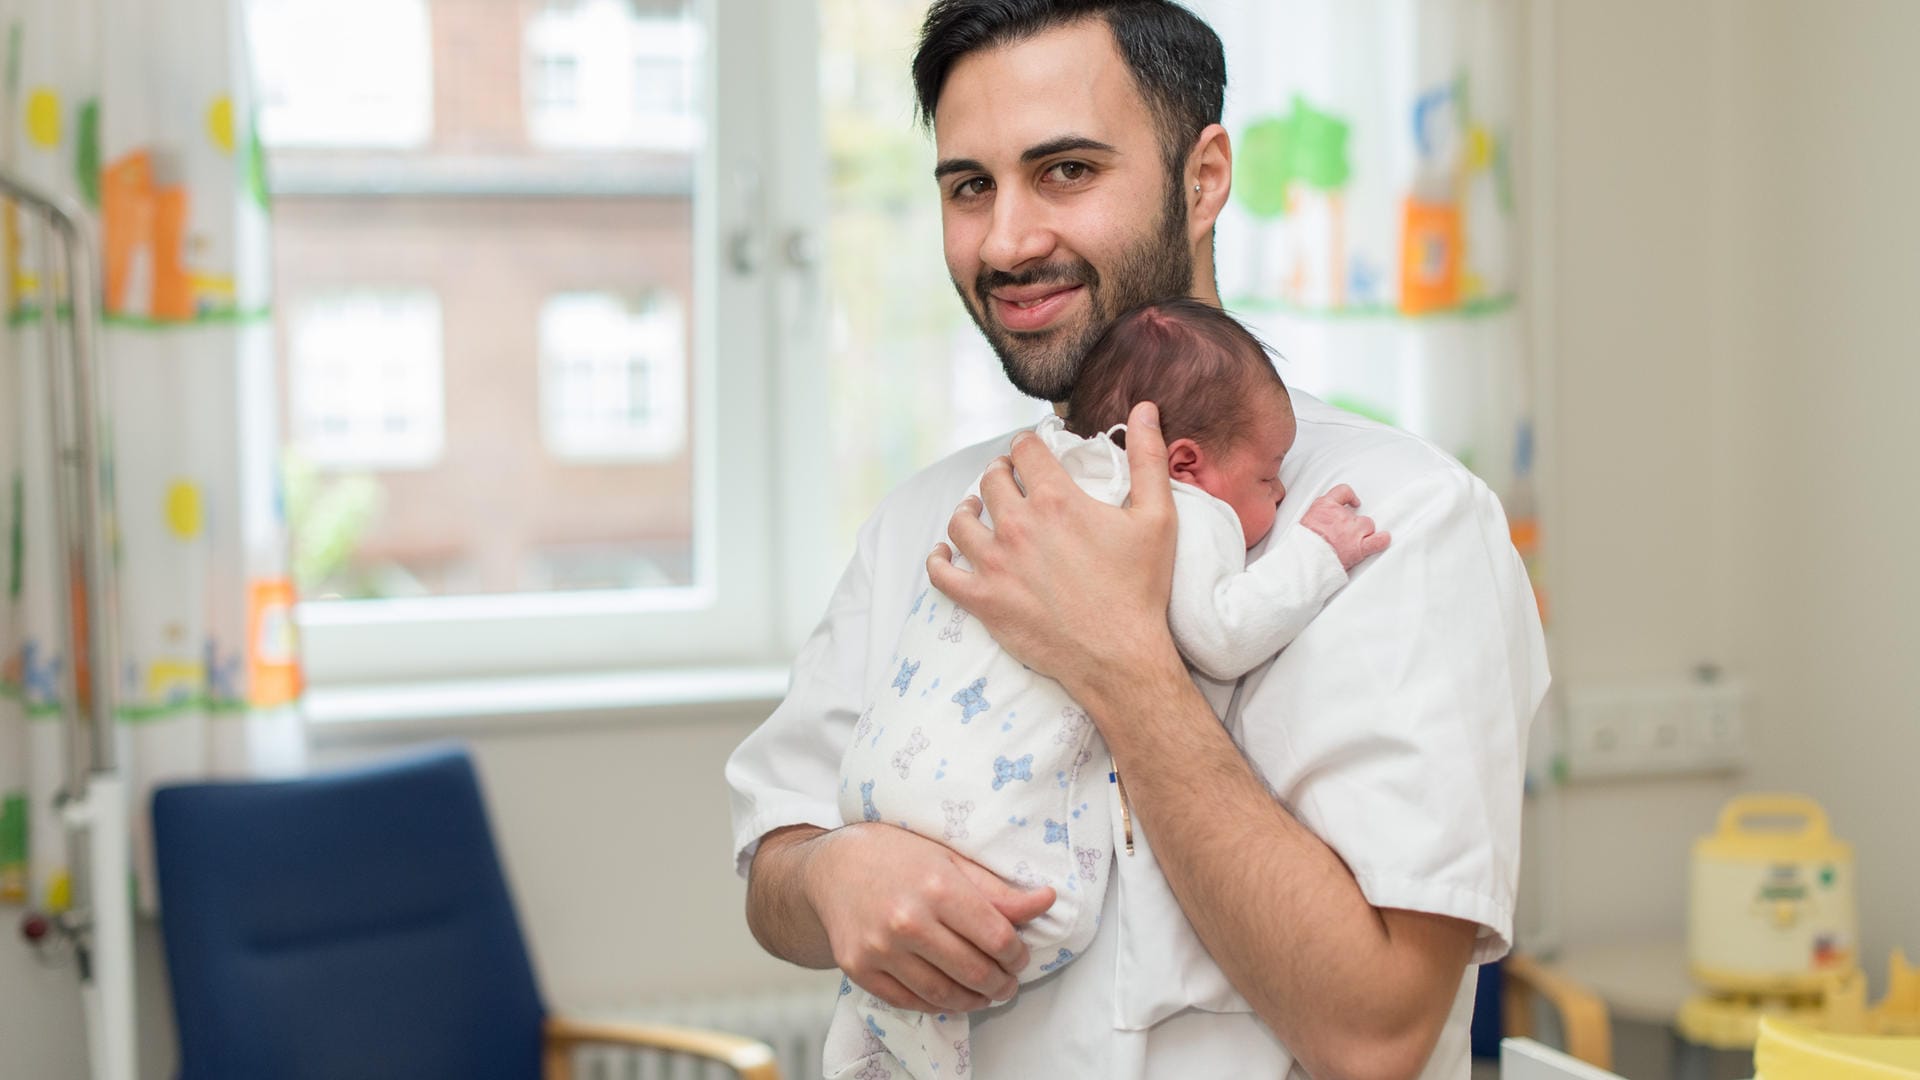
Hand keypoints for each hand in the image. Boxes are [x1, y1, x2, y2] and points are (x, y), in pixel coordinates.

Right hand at [804, 822, 1054, 1013]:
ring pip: (944, 994)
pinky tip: (950, 996)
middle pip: (974, 971)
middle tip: (1008, 982)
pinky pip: (909, 1001)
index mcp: (938, 886)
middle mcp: (908, 920)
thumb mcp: (949, 859)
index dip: (1018, 954)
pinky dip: (936, 1005)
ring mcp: (880, 948)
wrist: (831, 868)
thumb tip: (1047, 900)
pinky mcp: (860, 968)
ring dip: (974, 1000)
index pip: (997, 938)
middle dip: (1001, 983)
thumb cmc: (896, 856)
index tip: (1020, 955)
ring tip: (985, 994)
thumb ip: (996, 888)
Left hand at [928, 400, 1180, 699]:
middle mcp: (1018, 524)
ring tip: (978, 509)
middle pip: (991, 480)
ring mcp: (994, 563)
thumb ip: (1148, 458)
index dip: (1027, 446)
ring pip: (961, 519)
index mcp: (1056, 500)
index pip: (1026, 451)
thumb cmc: (1141, 589)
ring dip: (969, 508)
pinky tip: (945, 551)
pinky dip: (939, 558)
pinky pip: (941, 571)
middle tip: (1009, 481)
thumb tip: (1146, 407)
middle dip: (1000, 474)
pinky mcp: (981, 599)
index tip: (1030, 452)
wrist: (1119, 656)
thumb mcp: (1157, 517)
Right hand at [1299, 484, 1389, 570]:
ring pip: (1368, 525)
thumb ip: (1319, 516)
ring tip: (1354, 542)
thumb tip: (1324, 520)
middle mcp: (1341, 516)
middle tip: (1346, 533)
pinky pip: (1378, 541)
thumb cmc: (1303, 544)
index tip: (1354, 503)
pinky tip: (1384, 538)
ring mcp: (1352, 532)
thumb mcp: (1304, 520)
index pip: (1343, 492)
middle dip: (1354, 523)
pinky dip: (1382, 540)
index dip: (1350, 497)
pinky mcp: (1359, 548)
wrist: (1305, 559)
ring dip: (1363, 532)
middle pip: (1357, 514)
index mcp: (1325, 507)